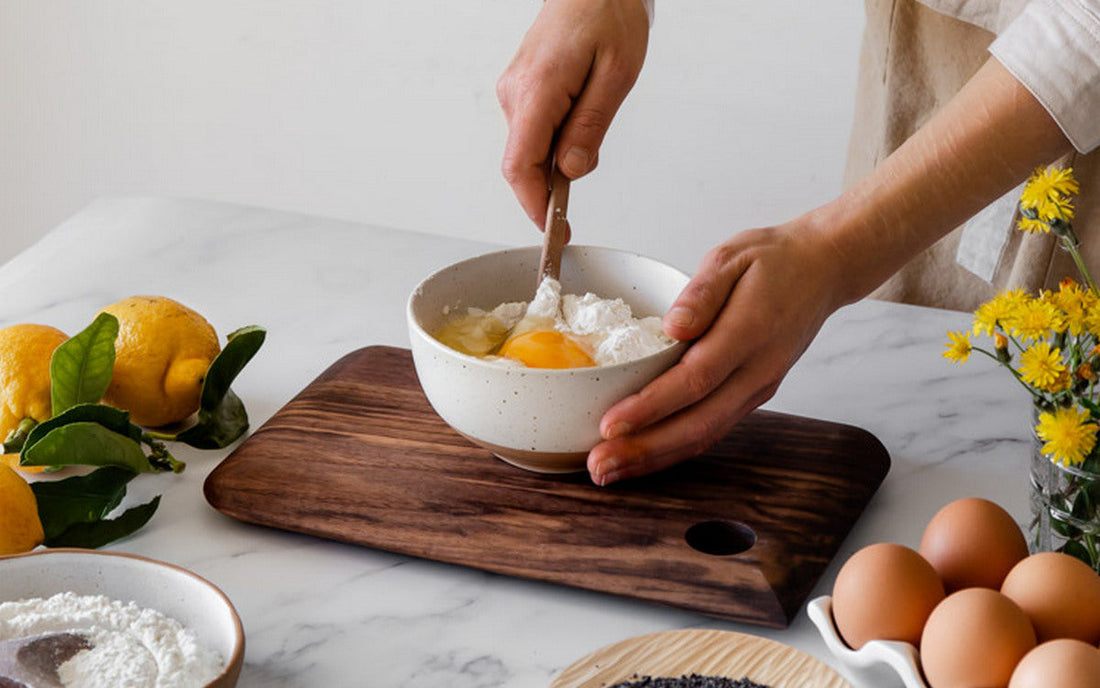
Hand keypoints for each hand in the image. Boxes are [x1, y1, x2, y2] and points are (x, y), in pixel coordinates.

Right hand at [497, 0, 648, 226]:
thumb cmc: (608, 14)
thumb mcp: (616, 74)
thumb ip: (591, 127)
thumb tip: (571, 171)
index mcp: (538, 89)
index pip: (521, 165)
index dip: (533, 205)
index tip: (553, 230)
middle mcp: (516, 92)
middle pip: (522, 163)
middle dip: (551, 186)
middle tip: (584, 182)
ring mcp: (514, 91)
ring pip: (529, 149)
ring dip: (557, 159)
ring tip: (594, 117)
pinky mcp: (520, 90)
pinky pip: (533, 131)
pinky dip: (554, 143)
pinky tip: (579, 118)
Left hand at [587, 220, 850, 484]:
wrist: (822, 271)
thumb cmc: (773, 260)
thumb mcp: (732, 256)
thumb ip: (702, 291)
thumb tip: (673, 326)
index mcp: (750, 331)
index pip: (695, 379)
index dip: (651, 407)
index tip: (610, 424)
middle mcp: (758, 370)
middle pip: (698, 423)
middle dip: (644, 449)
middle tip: (598, 465)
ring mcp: (759, 388)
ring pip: (705, 435)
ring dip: (655, 458)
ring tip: (609, 472)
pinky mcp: (754, 396)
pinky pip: (712, 430)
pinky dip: (675, 450)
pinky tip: (643, 458)